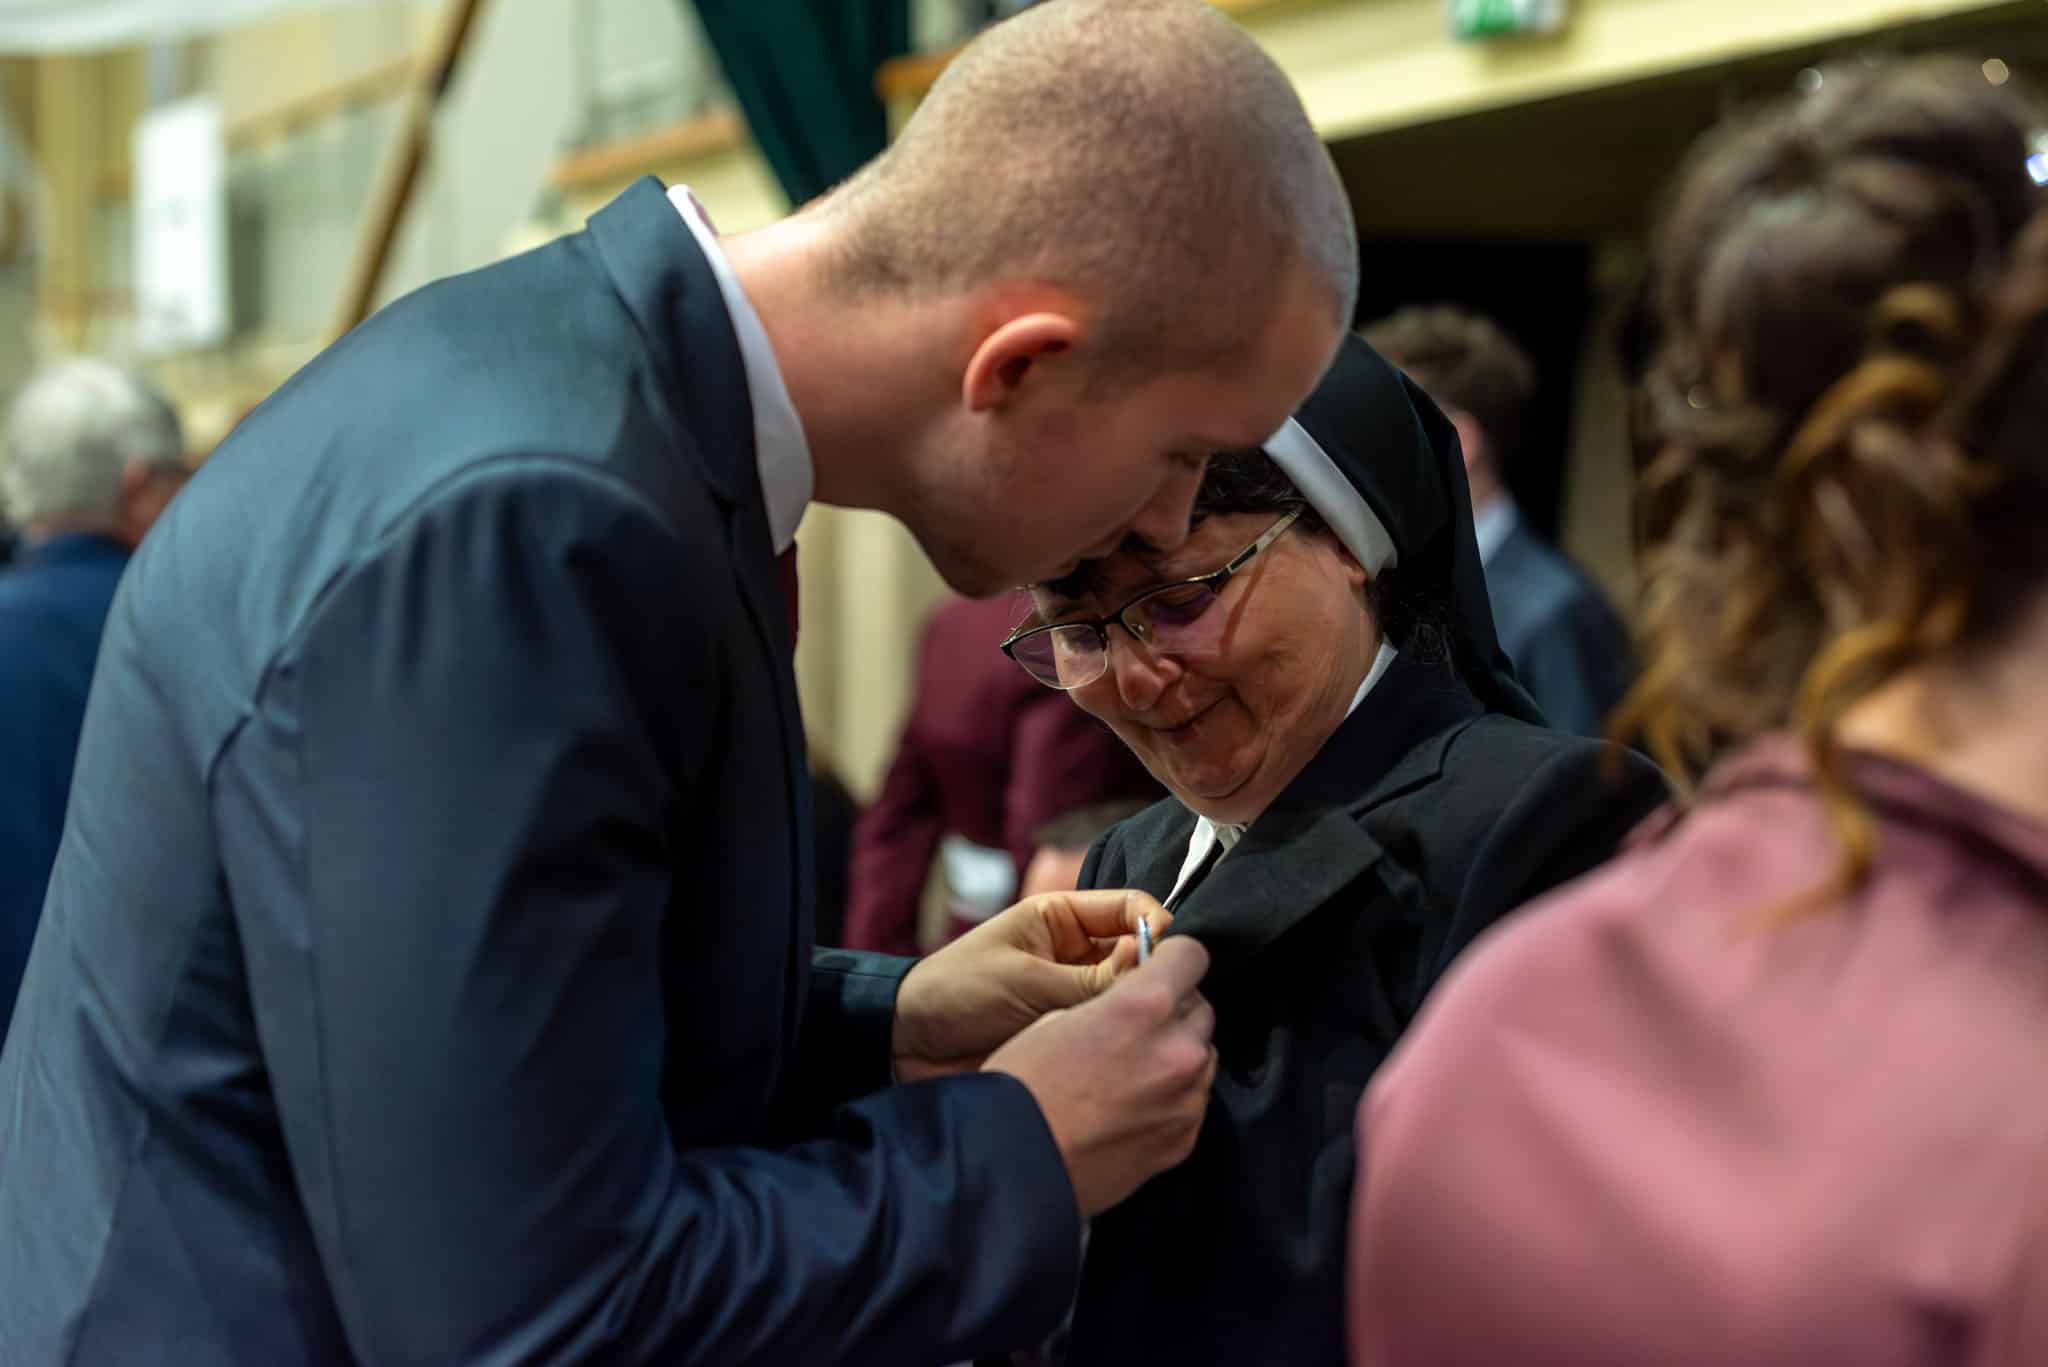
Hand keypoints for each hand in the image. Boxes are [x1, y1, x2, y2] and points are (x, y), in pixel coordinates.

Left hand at [892, 889, 1165, 1083]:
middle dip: (1155, 975)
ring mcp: (1077, 995)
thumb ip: (1090, 980)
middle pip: (1139, 954)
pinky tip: (1130, 1055)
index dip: (1159, 927)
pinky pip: (1109, 1033)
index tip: (1174, 959)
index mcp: (1063, 918)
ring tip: (1147, 1032)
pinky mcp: (1071, 1034)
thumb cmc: (956, 993)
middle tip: (1167, 1005)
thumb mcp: (1024, 980)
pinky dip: (1122, 1042)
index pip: (1131, 909)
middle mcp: (1078, 952)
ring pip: (1129, 997)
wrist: (908, 1044)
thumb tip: (1154, 974)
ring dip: (1138, 1012)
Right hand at [984, 936, 1216, 1216]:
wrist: (1013, 1165)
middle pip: (1202, 1009)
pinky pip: (1193, 1103)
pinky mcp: (1183, 1141)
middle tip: (1138, 1025)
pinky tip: (1132, 1107)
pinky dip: (1174, 1097)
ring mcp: (1186, 1101)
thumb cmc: (1022, 1087)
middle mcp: (1178, 1051)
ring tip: (1132, 1070)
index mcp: (1144, 1007)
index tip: (1159, 967)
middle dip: (1175, 1009)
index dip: (1172, 958)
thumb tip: (1133, 998)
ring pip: (1203, 1057)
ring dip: (1178, 1053)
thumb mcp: (1057, 1017)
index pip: (1193, 956)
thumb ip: (1111, 1003)